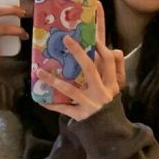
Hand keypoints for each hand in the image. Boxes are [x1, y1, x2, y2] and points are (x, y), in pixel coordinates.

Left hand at [37, 1, 125, 120]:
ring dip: (55, 81)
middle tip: (65, 39)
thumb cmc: (110, 101)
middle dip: (78, 53)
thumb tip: (113, 49)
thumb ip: (115, 67)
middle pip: (90, 68)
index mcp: (111, 80)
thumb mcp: (118, 85)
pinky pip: (65, 109)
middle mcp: (102, 90)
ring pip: (71, 89)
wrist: (110, 130)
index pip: (108, 58)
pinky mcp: (81, 115)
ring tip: (40, 71)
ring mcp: (90, 103)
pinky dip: (53, 105)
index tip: (93, 28)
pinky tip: (41, 100)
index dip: (101, 43)